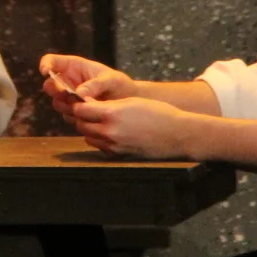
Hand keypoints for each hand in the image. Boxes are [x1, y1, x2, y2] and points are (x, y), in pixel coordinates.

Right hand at [38, 53, 134, 123]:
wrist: (129, 102)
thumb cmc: (120, 84)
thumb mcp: (110, 80)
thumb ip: (95, 85)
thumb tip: (79, 94)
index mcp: (73, 66)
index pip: (51, 61)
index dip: (45, 65)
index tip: (46, 72)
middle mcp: (68, 81)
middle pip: (49, 85)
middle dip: (55, 90)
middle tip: (68, 95)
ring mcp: (70, 97)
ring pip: (57, 102)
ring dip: (67, 106)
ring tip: (85, 107)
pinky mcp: (75, 111)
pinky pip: (68, 116)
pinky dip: (75, 117)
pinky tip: (89, 116)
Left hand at [70, 97, 191, 158]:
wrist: (177, 134)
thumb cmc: (157, 112)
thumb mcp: (130, 101)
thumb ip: (107, 104)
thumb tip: (88, 104)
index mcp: (112, 114)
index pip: (81, 110)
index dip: (79, 104)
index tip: (82, 101)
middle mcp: (110, 132)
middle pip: (81, 125)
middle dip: (82, 117)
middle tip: (89, 110)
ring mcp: (115, 146)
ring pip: (89, 138)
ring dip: (90, 129)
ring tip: (100, 121)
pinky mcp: (120, 155)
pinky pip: (101, 148)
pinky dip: (100, 140)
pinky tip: (110, 132)